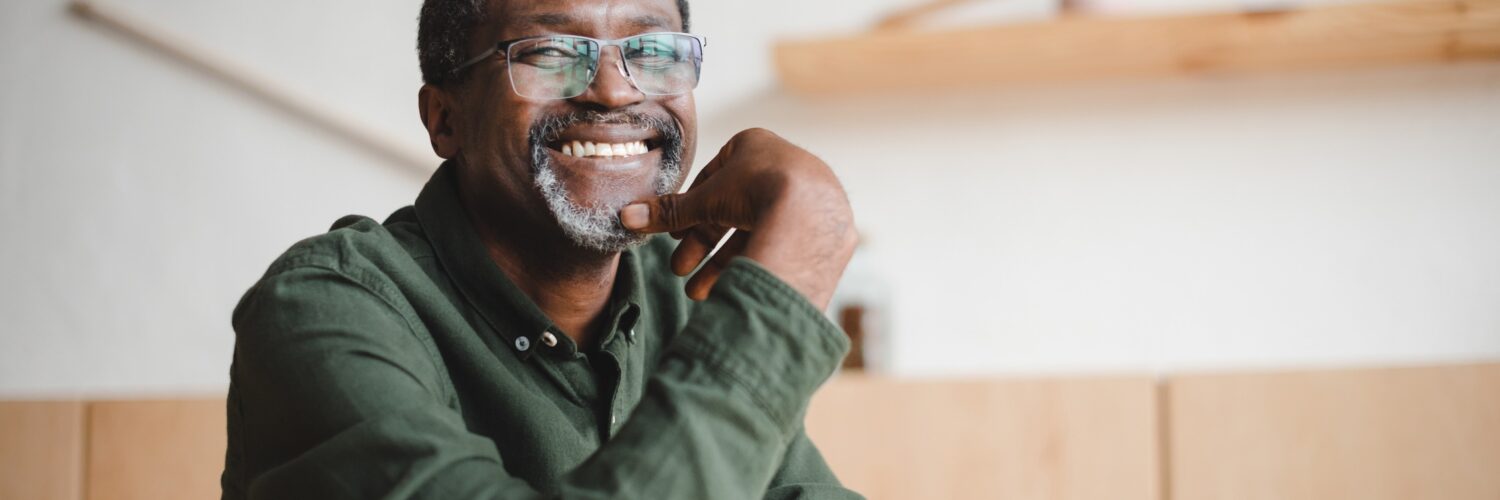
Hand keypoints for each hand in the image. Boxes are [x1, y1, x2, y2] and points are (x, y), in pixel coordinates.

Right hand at [620, 128, 856, 308]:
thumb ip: (668, 212)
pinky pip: (781, 246)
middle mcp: (784, 166)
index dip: (691, 211)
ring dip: (722, 264)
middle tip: (680, 270)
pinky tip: (732, 289)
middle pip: (732, 211)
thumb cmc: (756, 190)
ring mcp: (807, 198)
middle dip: (702, 245)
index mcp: (755, 145)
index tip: (675, 235)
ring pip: (755, 233)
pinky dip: (753, 265)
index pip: (713, 180)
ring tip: (699, 293)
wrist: (812, 213)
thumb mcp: (705, 200)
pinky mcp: (822, 228)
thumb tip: (626, 217)